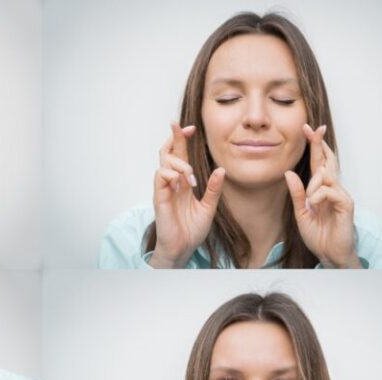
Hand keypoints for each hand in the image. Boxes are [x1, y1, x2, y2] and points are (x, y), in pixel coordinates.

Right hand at [150, 122, 225, 267]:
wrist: (183, 248)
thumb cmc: (191, 230)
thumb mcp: (209, 207)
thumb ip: (214, 189)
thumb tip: (222, 170)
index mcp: (183, 182)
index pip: (180, 155)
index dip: (182, 139)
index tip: (192, 128)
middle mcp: (172, 183)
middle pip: (167, 152)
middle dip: (175, 137)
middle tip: (186, 129)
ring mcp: (164, 189)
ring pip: (164, 161)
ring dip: (180, 163)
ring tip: (191, 177)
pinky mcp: (159, 197)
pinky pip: (160, 176)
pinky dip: (171, 174)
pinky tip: (182, 183)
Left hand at [284, 124, 360, 267]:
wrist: (329, 254)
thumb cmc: (318, 235)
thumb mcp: (301, 213)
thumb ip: (296, 194)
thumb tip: (288, 173)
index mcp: (321, 190)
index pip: (318, 163)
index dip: (314, 146)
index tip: (308, 129)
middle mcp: (333, 188)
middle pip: (328, 161)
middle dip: (319, 144)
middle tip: (313, 129)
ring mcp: (341, 195)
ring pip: (326, 176)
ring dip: (313, 185)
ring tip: (310, 202)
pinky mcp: (346, 204)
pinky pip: (330, 191)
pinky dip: (319, 195)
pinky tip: (315, 205)